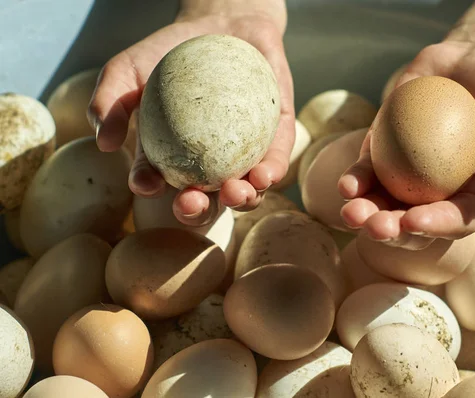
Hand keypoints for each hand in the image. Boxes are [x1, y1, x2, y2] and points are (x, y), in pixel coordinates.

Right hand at [88, 12, 294, 225]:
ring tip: (236, 192)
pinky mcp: (276, 139)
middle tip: (191, 202)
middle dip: (197, 211)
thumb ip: (110, 99)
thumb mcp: (128, 67)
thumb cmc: (170, 50)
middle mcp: (208, 164)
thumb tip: (105, 143)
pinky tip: (266, 174)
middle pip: (203, 198)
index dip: (150, 189)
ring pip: (245, 189)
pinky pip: (277, 159)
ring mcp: (243, 154)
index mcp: (170, 156)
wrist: (222, 21)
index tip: (146, 183)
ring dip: (242, 200)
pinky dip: (273, 171)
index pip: (157, 179)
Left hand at [338, 41, 474, 242]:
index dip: (435, 226)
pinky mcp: (384, 157)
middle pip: (413, 224)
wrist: (472, 63)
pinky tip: (347, 185)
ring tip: (351, 214)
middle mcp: (439, 197)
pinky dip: (356, 181)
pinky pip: (367, 174)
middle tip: (376, 227)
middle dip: (392, 231)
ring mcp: (408, 179)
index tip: (413, 222)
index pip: (457, 221)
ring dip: (366, 214)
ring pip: (383, 205)